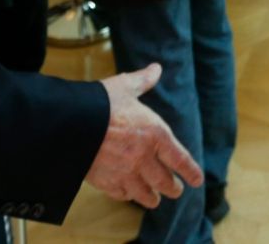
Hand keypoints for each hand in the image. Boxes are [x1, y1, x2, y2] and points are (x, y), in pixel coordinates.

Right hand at [86, 64, 203, 206]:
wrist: (71, 124)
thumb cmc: (101, 103)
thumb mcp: (125, 87)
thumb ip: (143, 81)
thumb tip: (156, 69)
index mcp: (155, 134)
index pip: (180, 159)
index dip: (191, 171)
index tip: (197, 180)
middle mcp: (144, 157)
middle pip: (165, 181)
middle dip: (173, 188)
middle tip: (176, 190)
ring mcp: (126, 173)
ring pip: (146, 194)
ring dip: (152, 198)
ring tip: (155, 199)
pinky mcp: (106, 182)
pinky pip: (123, 195)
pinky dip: (128, 196)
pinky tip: (129, 194)